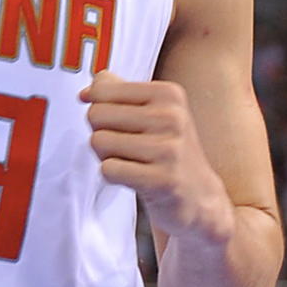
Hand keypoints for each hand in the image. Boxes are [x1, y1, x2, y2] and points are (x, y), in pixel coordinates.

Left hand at [79, 71, 233, 242]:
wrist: (198, 196)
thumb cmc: (168, 151)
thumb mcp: (151, 112)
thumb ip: (117, 92)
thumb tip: (87, 91)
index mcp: (168, 93)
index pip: (101, 90)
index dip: (100, 109)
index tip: (120, 122)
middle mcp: (171, 117)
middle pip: (96, 115)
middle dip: (102, 133)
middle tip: (126, 146)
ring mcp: (169, 149)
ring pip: (99, 142)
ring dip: (107, 156)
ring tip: (132, 161)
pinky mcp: (162, 180)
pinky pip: (108, 170)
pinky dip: (113, 176)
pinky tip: (135, 177)